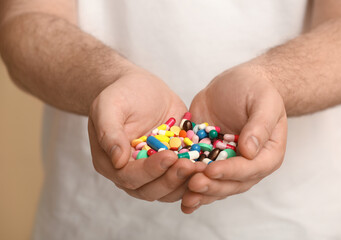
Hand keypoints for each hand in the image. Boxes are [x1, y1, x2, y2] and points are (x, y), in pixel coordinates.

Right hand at [88, 67, 204, 201]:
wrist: (139, 87)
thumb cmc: (120, 94)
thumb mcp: (108, 106)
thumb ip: (110, 132)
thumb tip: (118, 161)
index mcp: (113, 163)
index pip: (130, 177)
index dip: (150, 170)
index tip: (169, 156)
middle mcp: (134, 172)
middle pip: (151, 189)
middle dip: (172, 179)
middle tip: (190, 165)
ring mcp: (155, 169)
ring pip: (170, 188)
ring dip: (187, 181)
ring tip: (203, 167)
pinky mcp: (174, 161)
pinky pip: (185, 175)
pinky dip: (197, 173)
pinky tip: (211, 164)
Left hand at [181, 64, 286, 212]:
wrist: (234, 83)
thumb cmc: (254, 89)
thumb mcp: (264, 101)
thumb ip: (260, 125)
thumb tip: (250, 151)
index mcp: (267, 154)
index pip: (251, 169)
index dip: (231, 172)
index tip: (212, 170)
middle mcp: (248, 164)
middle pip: (232, 183)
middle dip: (212, 186)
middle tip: (193, 184)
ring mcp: (226, 163)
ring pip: (215, 184)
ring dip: (200, 192)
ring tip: (184, 197)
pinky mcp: (207, 158)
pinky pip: (199, 174)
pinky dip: (187, 184)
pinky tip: (175, 191)